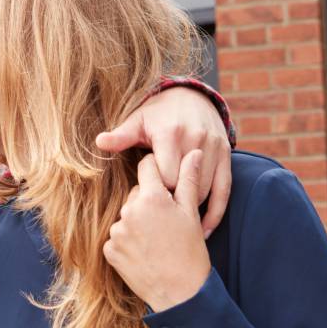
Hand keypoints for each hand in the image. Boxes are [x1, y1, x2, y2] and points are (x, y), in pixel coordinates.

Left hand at [96, 86, 232, 236]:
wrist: (191, 97)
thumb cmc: (157, 114)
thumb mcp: (137, 121)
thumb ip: (121, 135)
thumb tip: (100, 142)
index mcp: (170, 133)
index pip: (164, 176)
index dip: (156, 192)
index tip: (148, 201)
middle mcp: (195, 139)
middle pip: (184, 186)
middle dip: (172, 203)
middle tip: (160, 219)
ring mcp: (214, 148)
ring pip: (205, 190)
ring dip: (192, 210)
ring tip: (175, 228)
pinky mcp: (226, 156)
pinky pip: (224, 190)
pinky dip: (216, 213)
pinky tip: (204, 230)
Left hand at [105, 152, 211, 312]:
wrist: (180, 292)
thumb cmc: (191, 251)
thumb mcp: (192, 213)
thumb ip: (188, 179)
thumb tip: (194, 152)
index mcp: (152, 197)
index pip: (146, 166)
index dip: (156, 170)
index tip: (163, 179)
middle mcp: (129, 210)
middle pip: (136, 193)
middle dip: (149, 200)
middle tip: (166, 221)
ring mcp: (116, 231)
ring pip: (126, 215)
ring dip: (138, 221)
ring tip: (156, 239)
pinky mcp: (108, 250)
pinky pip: (117, 237)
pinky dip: (128, 241)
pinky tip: (144, 252)